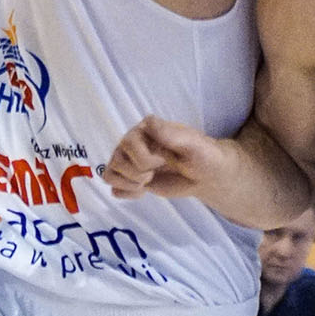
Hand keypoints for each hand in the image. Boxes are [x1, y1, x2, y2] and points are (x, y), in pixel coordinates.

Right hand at [103, 114, 234, 200]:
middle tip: (159, 169)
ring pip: (110, 175)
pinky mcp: (129, 177)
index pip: (128, 144)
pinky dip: (127, 193)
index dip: (148, 159)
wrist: (204, 174)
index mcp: (144, 128)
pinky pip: (113, 188)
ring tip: (149, 179)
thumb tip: (147, 123)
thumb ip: (170, 134)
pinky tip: (143, 190)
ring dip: (131, 184)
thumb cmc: (201, 155)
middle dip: (140, 173)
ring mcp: (128, 160)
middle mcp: (131, 141)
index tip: (167, 158)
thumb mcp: (192, 143)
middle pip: (117, 162)